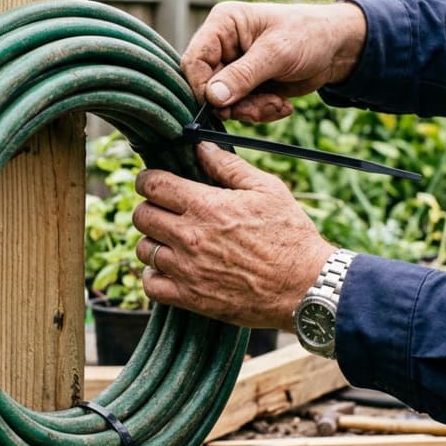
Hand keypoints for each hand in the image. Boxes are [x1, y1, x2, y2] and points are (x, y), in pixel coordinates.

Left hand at [132, 142, 334, 330]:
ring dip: (152, 242)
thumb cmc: (290, 235)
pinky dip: (153, 276)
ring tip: (169, 240)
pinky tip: (167, 269)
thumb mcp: (267, 190)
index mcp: (205, 206)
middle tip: (162, 210)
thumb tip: (201, 148)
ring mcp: (187, 269)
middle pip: (142, 216)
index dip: (147, 180)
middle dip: (148, 208)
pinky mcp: (191, 297)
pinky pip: (150, 285)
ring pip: (143, 250)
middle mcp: (190, 237)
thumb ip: (229, 167)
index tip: (151, 182)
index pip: (153, 185)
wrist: (303, 286)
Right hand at [182, 1, 365, 123]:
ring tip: (277, 105)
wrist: (337, 49)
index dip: (202, 88)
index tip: (220, 107)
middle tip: (259, 109)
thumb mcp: (276, 54)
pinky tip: (281, 104)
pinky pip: (240, 108)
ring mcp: (233, 67)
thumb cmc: (309, 35)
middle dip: (234, 104)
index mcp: (223, 25)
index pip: (194, 61)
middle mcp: (222, 45)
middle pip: (207, 86)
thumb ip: (242, 76)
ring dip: (250, 110)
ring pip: (223, 103)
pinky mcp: (245, 85)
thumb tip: (212, 98)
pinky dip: (260, 112)